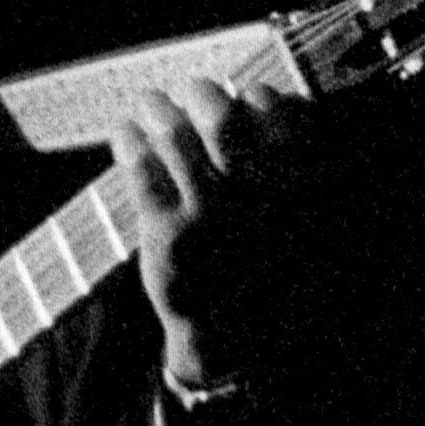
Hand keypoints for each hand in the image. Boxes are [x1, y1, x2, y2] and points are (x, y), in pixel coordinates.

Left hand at [110, 77, 316, 392]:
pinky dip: (129, 141)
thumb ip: (290, 168)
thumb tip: (274, 106)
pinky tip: (124, 132)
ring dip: (158, 109)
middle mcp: (250, 197)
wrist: (229, 336)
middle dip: (204, 94)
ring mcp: (206, 214)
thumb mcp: (300, 223)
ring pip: (176, 136)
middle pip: (223, 119)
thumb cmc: (263, 268)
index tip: (249, 96)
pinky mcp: (165, 232)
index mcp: (291, 187)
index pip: (278, 117)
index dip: (259, 99)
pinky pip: (141, 170)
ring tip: (149, 102)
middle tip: (196, 89)